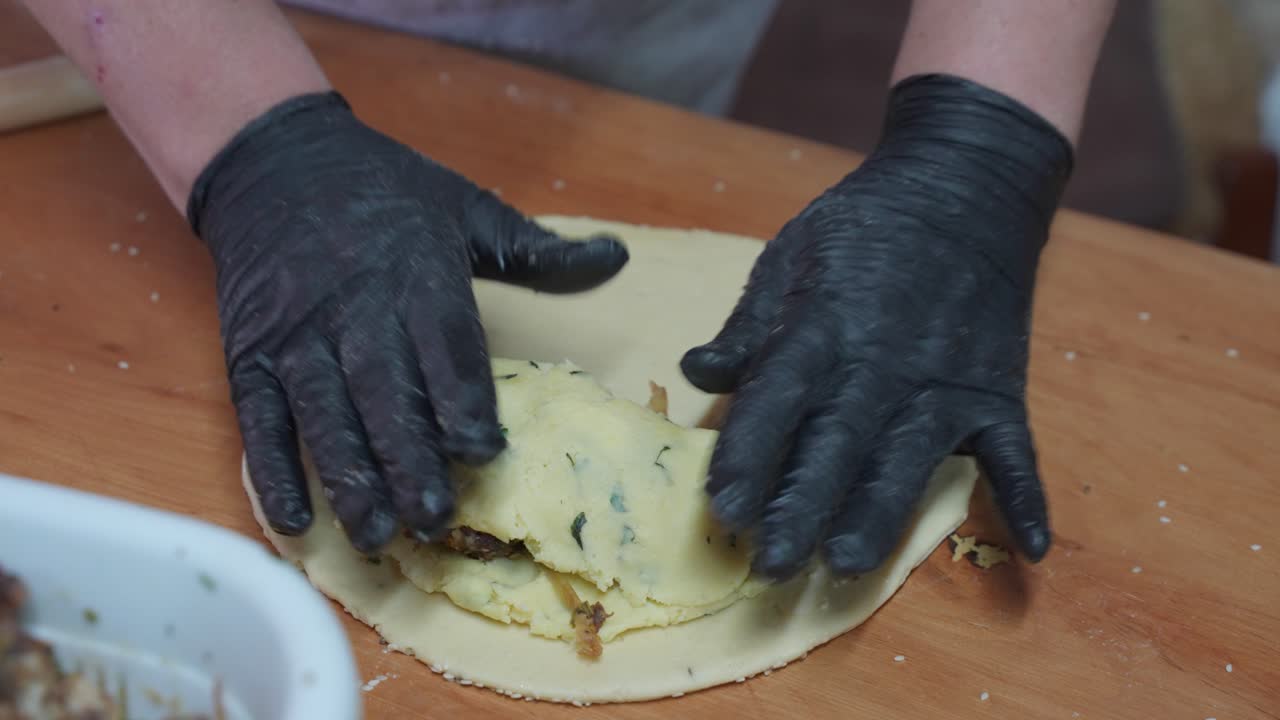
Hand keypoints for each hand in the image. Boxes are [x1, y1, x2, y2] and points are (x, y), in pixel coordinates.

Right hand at [188, 92, 628, 552]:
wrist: (272, 157)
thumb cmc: (382, 188)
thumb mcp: (463, 204)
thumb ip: (535, 249)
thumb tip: (618, 259)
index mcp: (416, 274)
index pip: (445, 347)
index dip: (462, 402)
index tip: (484, 454)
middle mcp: (355, 309)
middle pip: (385, 393)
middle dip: (409, 460)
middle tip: (434, 521)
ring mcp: (296, 335)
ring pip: (324, 415)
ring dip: (349, 478)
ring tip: (376, 536)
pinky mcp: (248, 351)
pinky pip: (259, 416)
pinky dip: (272, 470)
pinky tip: (293, 520)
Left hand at [680, 74, 1073, 580]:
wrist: (966, 184)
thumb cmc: (864, 227)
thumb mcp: (790, 256)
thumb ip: (749, 324)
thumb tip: (697, 371)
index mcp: (824, 324)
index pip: (778, 397)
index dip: (747, 453)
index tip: (722, 507)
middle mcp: (883, 359)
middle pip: (836, 443)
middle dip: (802, 506)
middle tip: (771, 565)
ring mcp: (946, 378)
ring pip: (909, 457)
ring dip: (880, 512)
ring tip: (847, 562)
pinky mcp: (997, 389)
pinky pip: (1016, 450)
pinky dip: (1027, 497)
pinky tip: (1030, 550)